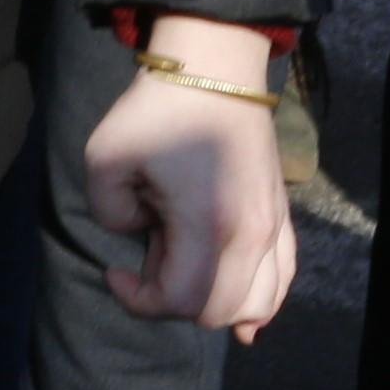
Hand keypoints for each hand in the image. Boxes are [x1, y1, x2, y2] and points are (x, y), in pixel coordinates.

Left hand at [85, 15, 297, 340]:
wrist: (215, 73)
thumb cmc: (156, 113)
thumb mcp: (105, 160)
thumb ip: (111, 214)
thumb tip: (142, 233)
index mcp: (210, 225)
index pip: (182, 302)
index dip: (140, 300)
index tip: (116, 270)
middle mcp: (253, 235)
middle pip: (221, 312)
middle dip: (176, 303)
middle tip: (150, 260)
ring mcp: (275, 227)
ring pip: (261, 303)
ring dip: (217, 303)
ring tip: (185, 269)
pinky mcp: (282, 217)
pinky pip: (283, 278)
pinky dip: (262, 300)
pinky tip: (244, 315)